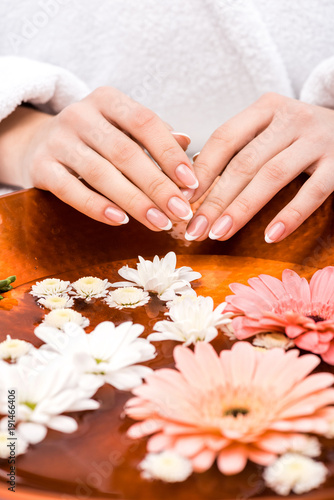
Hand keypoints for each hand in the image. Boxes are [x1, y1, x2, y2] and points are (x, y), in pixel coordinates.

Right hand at [0, 88, 197, 230]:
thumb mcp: (122, 128)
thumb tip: (187, 142)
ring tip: (159, 222)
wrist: (39, 142)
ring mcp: (57, 140)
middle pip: (125, 152)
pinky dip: (96, 207)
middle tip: (180, 211)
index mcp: (107, 100)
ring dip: (134, 202)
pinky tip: (120, 220)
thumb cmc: (94, 139)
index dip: (170, 153)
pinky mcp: (40, 167)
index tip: (191, 182)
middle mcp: (80, 115)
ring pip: (101, 174)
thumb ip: (153, 135)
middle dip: (158, 186)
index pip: (145, 122)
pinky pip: (70, 190)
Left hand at [185, 93, 333, 242]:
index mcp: (266, 109)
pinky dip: (290, 216)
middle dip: (215, 199)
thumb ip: (239, 148)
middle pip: (244, 162)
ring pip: (272, 176)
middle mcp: (291, 119)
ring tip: (219, 234)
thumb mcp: (271, 129)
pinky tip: (270, 236)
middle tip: (194, 229)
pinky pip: (312, 192)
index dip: (201, 171)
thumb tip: (195, 183)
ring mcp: (317, 139)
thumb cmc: (300, 135)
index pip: (224, 138)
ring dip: (242, 209)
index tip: (182, 200)